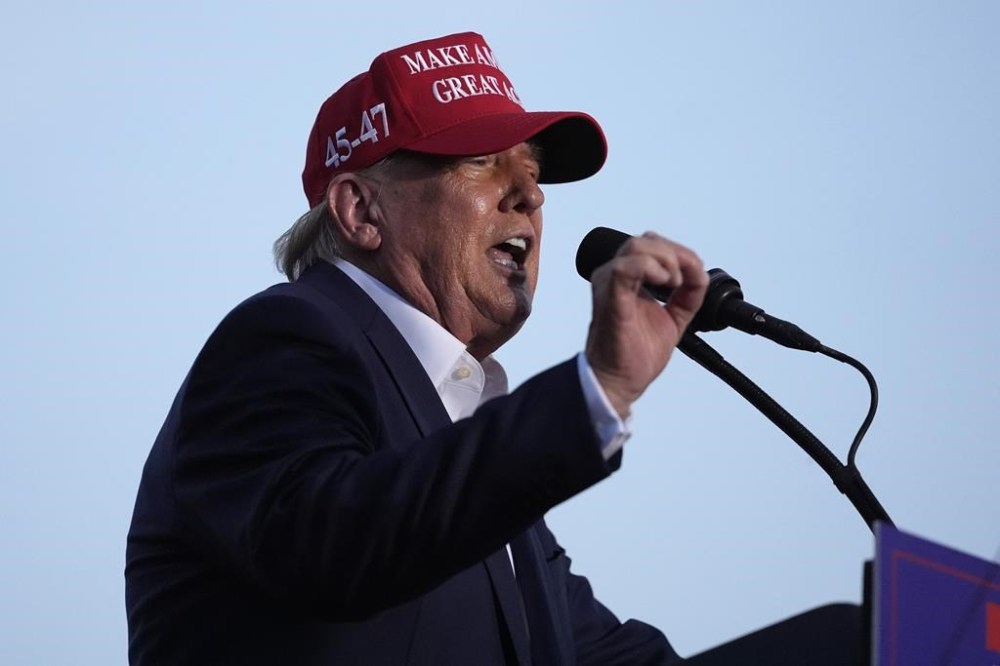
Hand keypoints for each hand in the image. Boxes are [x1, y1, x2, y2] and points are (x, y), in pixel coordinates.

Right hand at [585, 231, 707, 417]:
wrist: (621, 380)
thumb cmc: (633, 352)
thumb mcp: (674, 316)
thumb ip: (689, 294)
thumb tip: (701, 273)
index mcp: (627, 278)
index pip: (652, 245)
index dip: (679, 253)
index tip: (695, 274)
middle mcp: (614, 277)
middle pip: (645, 241)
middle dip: (675, 255)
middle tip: (685, 281)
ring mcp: (609, 285)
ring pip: (637, 247)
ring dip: (666, 260)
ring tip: (675, 284)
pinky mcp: (610, 298)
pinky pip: (625, 268)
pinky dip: (651, 269)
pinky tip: (665, 284)